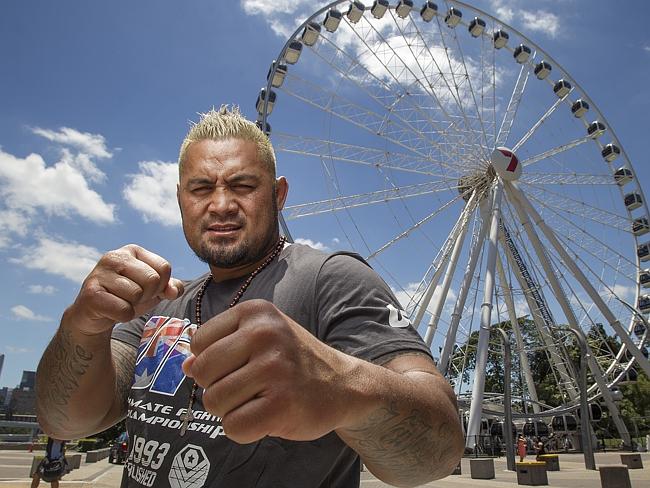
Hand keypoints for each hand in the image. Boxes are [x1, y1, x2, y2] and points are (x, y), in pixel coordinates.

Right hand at [67, 244, 183, 334]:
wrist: (93, 316)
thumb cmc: (126, 298)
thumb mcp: (153, 290)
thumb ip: (170, 287)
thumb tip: (174, 291)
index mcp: (133, 251)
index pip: (164, 267)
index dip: (161, 285)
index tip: (146, 289)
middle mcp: (114, 257)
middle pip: (152, 280)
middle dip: (147, 295)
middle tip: (132, 298)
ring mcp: (100, 273)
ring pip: (137, 294)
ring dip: (133, 306)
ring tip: (120, 302)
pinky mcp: (91, 294)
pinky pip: (123, 310)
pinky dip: (123, 316)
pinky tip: (111, 311)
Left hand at [183, 299, 357, 443]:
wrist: (343, 384)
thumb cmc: (293, 362)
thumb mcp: (260, 338)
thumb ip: (221, 346)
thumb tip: (187, 365)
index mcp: (255, 312)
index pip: (198, 342)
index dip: (211, 362)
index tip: (240, 365)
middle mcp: (264, 333)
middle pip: (202, 372)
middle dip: (217, 387)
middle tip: (248, 388)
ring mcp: (274, 368)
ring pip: (214, 401)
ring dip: (231, 409)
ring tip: (259, 400)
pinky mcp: (281, 404)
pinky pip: (233, 427)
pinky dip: (244, 430)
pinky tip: (267, 416)